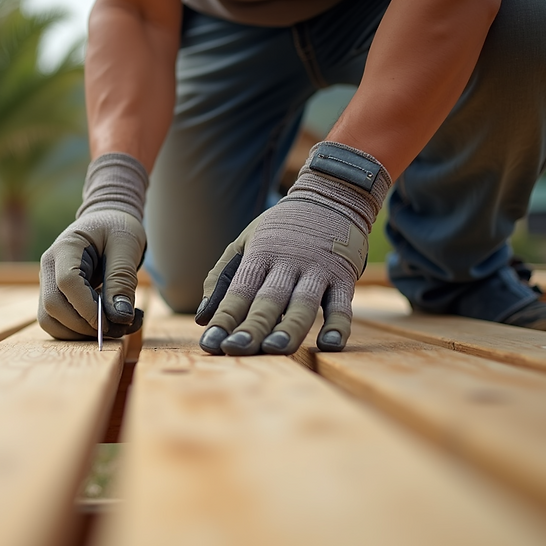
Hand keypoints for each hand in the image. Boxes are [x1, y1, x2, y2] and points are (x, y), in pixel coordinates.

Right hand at [38, 153, 148, 339]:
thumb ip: (122, 280)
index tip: (113, 321)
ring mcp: (48, 283)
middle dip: (85, 326)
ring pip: (51, 321)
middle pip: (52, 307)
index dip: (88, 308)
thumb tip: (120, 317)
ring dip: (82, 333)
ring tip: (117, 325)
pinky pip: (59, 323)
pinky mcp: (55, 297)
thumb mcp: (127, 247)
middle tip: (120, 327)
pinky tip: (108, 321)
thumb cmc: (117, 228)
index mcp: (65, 247)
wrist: (106, 220)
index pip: (67, 283)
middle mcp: (49, 267)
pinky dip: (81, 331)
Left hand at [194, 142, 391, 354]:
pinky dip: (338, 325)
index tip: (209, 343)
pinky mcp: (344, 276)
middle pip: (268, 299)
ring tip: (274, 350)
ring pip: (302, 303)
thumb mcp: (247, 242)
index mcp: (260, 254)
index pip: (238, 291)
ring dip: (289, 328)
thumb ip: (222, 278)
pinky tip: (329, 345)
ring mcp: (317, 270)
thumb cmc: (282, 228)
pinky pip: (342, 304)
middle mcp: (287, 262)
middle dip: (252, 326)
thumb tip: (202, 317)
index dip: (224, 317)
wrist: (332, 195)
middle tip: (235, 350)